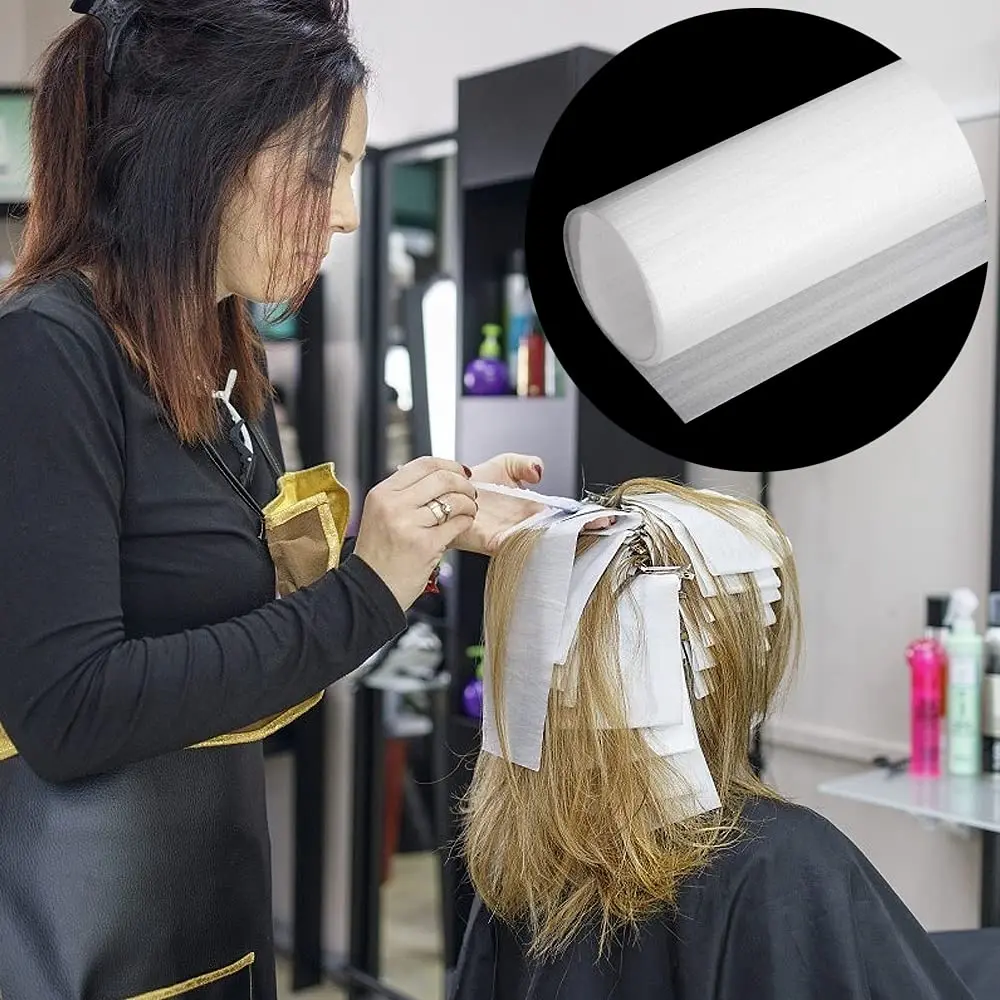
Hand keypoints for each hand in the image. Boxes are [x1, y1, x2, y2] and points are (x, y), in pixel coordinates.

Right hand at [353, 457, 477, 610]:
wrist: (370, 589)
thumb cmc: (379, 555)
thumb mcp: (380, 515)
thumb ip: (404, 495)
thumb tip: (440, 476)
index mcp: (382, 493)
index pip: (423, 464)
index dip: (448, 465)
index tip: (460, 471)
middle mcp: (393, 505)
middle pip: (442, 478)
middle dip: (463, 483)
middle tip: (470, 492)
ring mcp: (409, 525)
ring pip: (454, 501)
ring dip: (469, 504)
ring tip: (469, 510)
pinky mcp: (425, 545)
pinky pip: (458, 524)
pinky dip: (467, 522)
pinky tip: (464, 524)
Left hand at [451, 453, 614, 555]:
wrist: (446, 494)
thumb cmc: (473, 483)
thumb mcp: (505, 463)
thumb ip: (525, 463)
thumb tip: (539, 471)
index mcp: (531, 508)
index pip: (564, 514)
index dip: (584, 516)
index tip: (604, 516)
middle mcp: (524, 524)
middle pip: (559, 531)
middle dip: (582, 529)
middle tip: (602, 525)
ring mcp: (511, 535)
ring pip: (544, 539)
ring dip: (562, 536)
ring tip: (582, 529)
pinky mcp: (493, 543)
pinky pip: (517, 545)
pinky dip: (533, 542)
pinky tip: (550, 535)